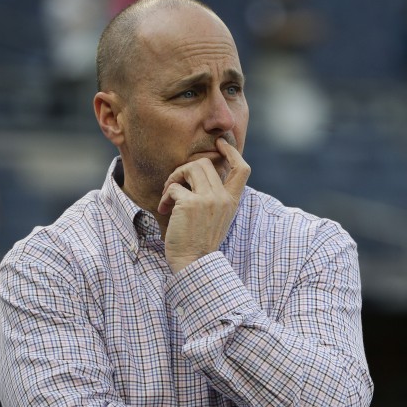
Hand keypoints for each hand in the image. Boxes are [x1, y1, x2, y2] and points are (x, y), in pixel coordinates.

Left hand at [158, 138, 250, 272]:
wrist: (193, 263)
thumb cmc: (200, 242)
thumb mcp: (217, 218)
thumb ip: (216, 197)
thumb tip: (201, 174)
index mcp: (232, 201)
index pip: (242, 169)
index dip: (231, 151)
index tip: (220, 143)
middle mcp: (222, 198)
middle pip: (205, 163)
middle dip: (185, 169)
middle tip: (174, 186)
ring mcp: (207, 200)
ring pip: (190, 168)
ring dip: (174, 178)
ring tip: (168, 196)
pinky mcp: (189, 204)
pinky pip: (174, 187)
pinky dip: (165, 196)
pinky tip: (164, 210)